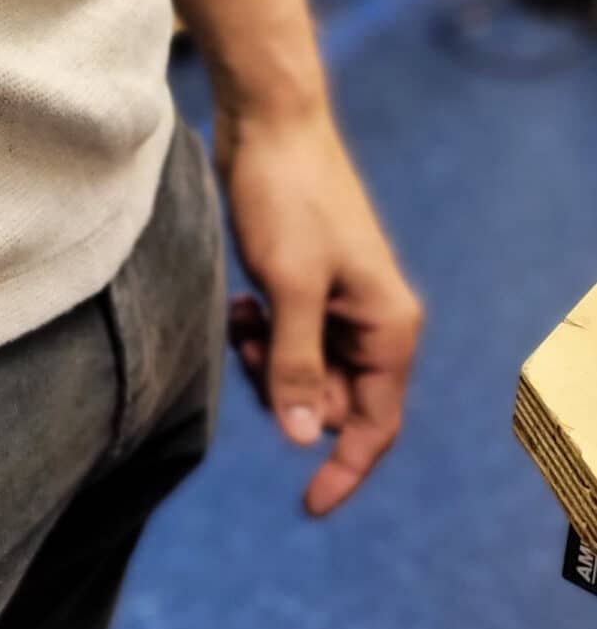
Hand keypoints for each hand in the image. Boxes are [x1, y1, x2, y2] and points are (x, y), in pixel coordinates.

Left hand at [214, 99, 423, 515]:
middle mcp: (371, 323)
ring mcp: (337, 304)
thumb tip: (304, 439)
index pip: (375, 424)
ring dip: (268, 362)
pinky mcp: (304, 285)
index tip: (308, 506)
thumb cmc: (287, 196)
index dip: (345, 470)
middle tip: (254, 344)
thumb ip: (297, 365)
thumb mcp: (288, 287)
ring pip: (303, 374)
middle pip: (332, 404)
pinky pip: (286, 342)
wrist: (268, 122)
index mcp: (388, 329)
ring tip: (243, 317)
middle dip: (287, 393)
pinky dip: (260, 335)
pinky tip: (240, 305)